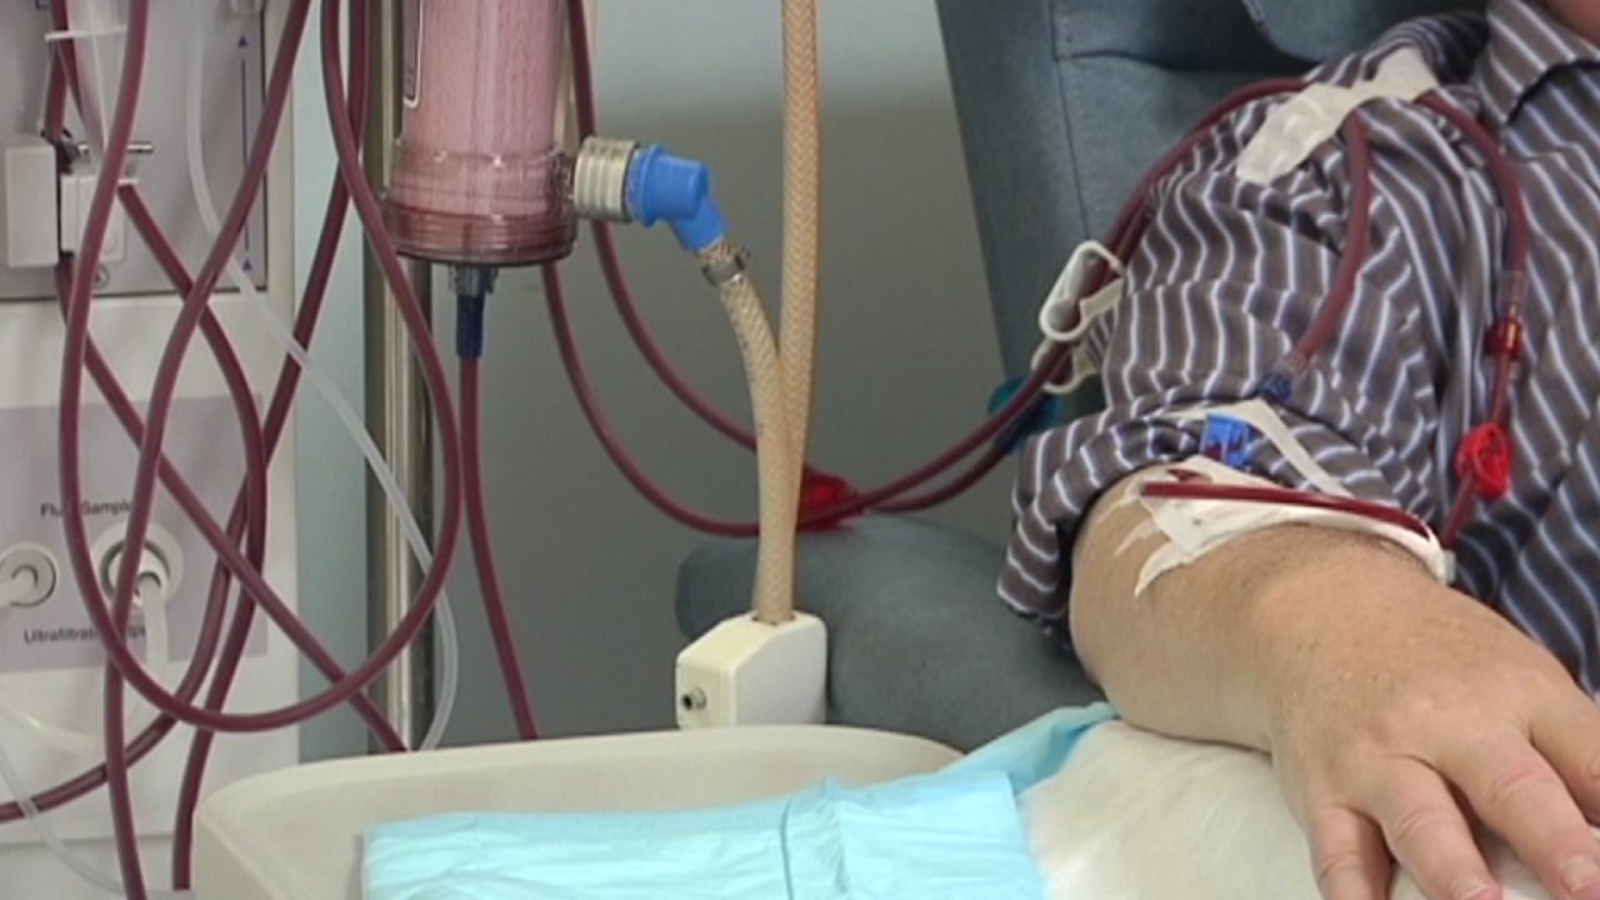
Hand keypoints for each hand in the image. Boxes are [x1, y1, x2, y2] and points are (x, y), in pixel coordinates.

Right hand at [1262, 564, 1599, 899]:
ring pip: (1418, 820)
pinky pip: (1337, 850)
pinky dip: (1351, 894)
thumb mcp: (1520, 677)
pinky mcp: (1323, 789)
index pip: (1589, 759)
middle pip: (1510, 787)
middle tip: (1586, 886)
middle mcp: (1447, 723)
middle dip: (1554, 842)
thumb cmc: (1439, 660)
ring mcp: (1379, 757)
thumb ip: (1574, 751)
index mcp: (1518, 695)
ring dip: (1452, 870)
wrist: (1323, 608)